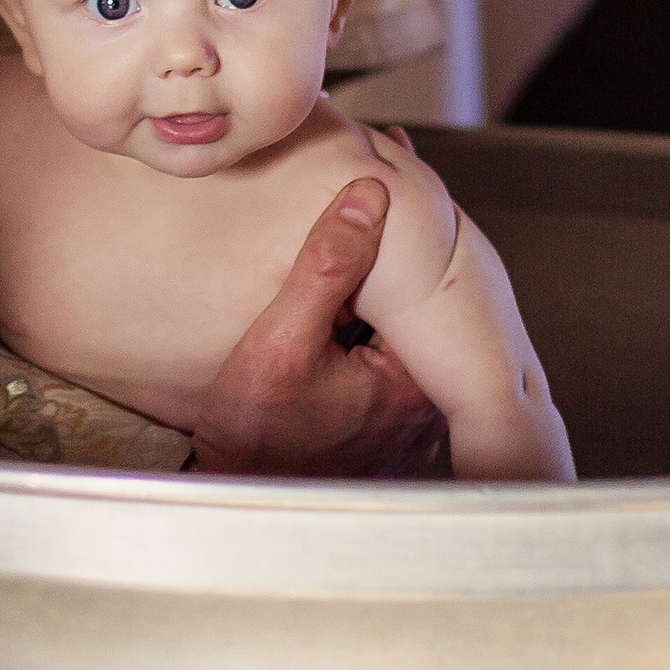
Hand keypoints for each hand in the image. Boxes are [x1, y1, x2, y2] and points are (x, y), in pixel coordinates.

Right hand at [192, 174, 445, 476]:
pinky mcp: (384, 421)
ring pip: (402, 319)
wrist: (239, 509)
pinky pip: (386, 345)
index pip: (429, 277)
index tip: (394, 160)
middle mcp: (424, 401)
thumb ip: (326, 269)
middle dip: (395, 237)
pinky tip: (343, 275)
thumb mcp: (281, 343)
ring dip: (380, 269)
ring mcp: (407, 414)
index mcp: (414, 380)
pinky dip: (369, 306)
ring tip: (358, 211)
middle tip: (374, 171)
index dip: (408, 217)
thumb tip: (367, 197)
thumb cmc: (254, 441)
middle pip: (419, 296)